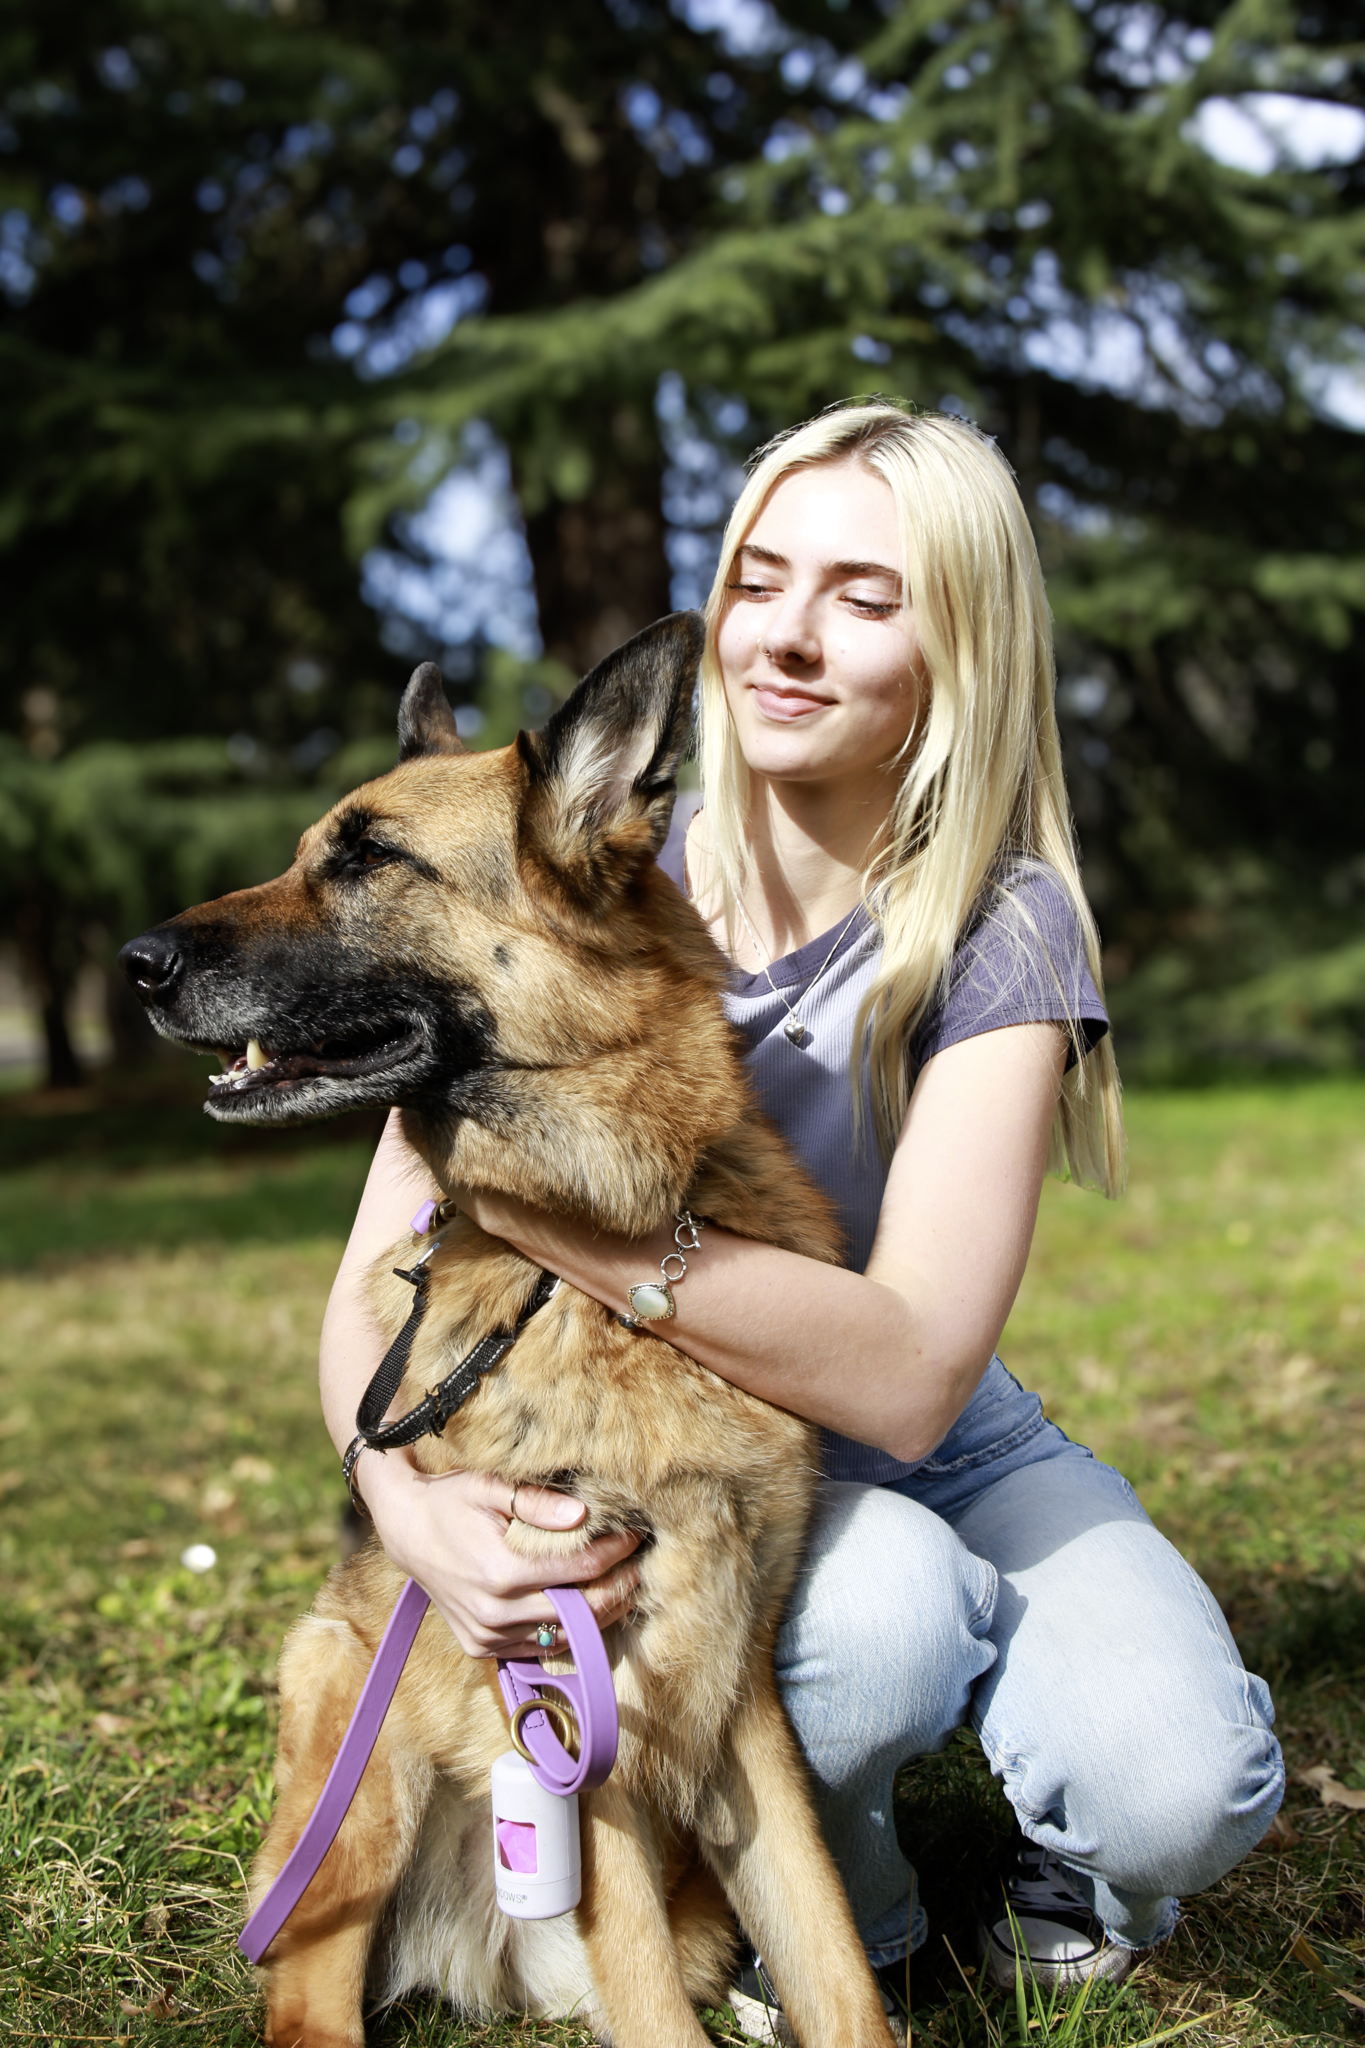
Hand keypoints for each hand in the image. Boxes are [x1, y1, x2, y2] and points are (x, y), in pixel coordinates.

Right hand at [358, 1450, 641, 1659]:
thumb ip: (538, 1502)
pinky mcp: (481, 1647)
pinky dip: (565, 1631)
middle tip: (638, 1567)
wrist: (406, 1531)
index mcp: (501, 1572)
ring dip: (598, 1614)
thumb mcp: (489, 1486)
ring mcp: (487, 1636)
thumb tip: (584, 1514)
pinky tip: (585, 1609)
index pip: (578, 1569)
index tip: (633, 1536)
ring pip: (562, 1636)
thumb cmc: (451, 1501)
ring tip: (622, 1587)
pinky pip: (537, 1646)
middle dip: (617, 1588)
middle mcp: (495, 1613)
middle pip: (579, 1612)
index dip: (613, 1553)